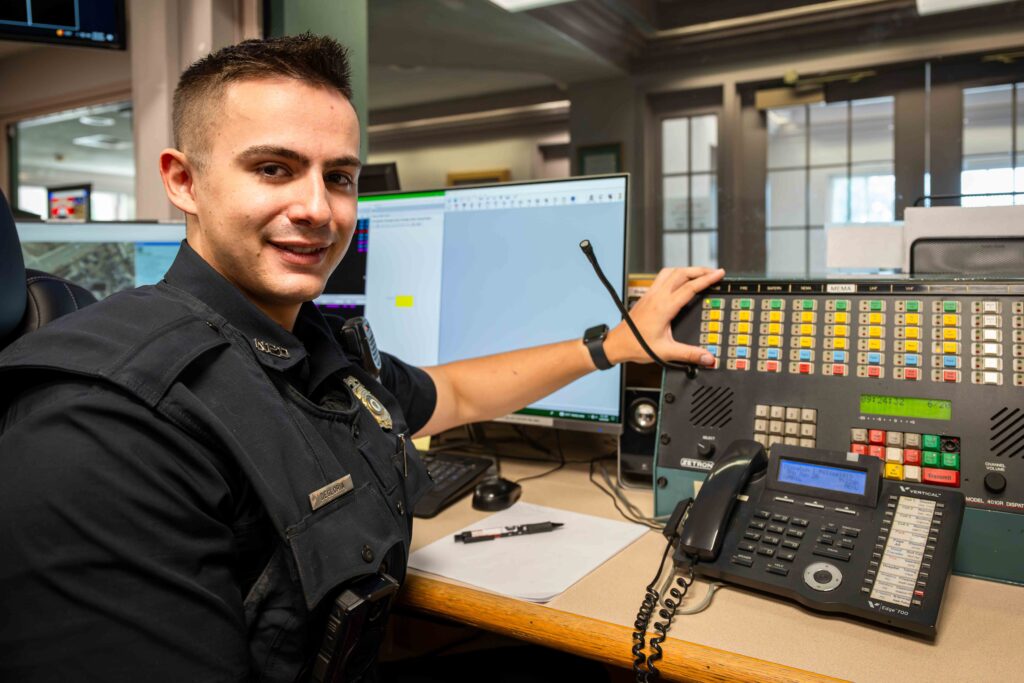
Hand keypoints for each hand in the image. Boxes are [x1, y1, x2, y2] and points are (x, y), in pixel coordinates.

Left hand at [603, 266, 724, 366]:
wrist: (617, 344)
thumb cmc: (636, 346)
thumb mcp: (666, 352)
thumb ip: (689, 354)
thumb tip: (707, 357)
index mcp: (664, 307)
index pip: (690, 287)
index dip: (707, 279)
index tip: (719, 274)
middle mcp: (657, 297)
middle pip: (681, 273)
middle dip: (700, 270)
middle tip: (715, 272)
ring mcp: (650, 294)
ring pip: (670, 272)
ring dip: (687, 270)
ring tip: (700, 273)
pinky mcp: (646, 296)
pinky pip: (662, 277)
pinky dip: (675, 274)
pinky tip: (680, 280)